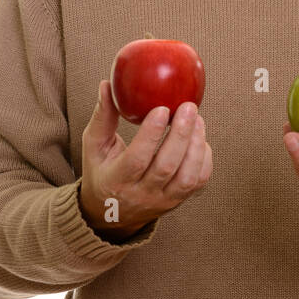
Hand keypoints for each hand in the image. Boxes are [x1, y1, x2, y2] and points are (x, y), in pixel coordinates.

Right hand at [78, 79, 211, 240]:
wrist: (111, 214)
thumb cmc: (102, 171)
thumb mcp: (94, 147)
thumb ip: (103, 117)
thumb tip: (107, 85)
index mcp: (116, 181)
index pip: (136, 159)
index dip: (151, 134)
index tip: (162, 108)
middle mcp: (141, 195)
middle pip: (166, 167)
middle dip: (181, 135)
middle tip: (189, 106)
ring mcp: (162, 201)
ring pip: (187, 178)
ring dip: (196, 146)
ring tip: (197, 119)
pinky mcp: (178, 201)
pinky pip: (198, 182)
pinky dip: (204, 159)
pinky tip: (200, 138)